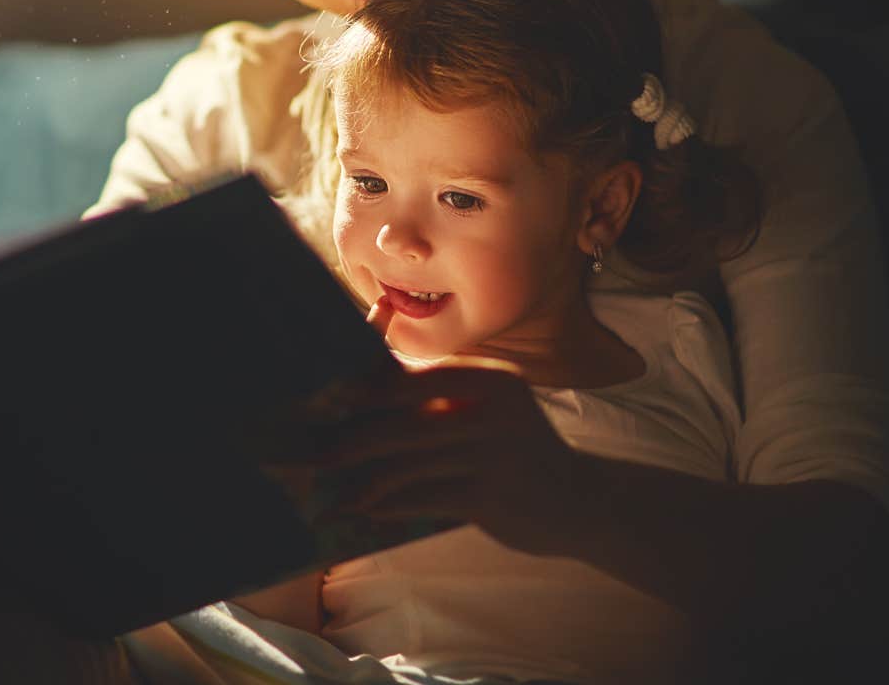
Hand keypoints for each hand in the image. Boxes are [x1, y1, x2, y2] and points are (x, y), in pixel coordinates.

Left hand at [276, 358, 588, 556]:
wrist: (581, 501)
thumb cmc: (514, 449)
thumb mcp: (486, 408)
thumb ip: (435, 394)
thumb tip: (358, 388)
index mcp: (486, 378)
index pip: (409, 378)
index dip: (358, 390)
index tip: (317, 401)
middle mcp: (492, 409)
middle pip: (399, 423)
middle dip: (348, 440)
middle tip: (307, 454)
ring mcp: (493, 454)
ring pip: (406, 464)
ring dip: (360, 482)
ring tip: (329, 493)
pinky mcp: (490, 497)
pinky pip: (421, 498)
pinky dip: (387, 506)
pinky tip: (362, 510)